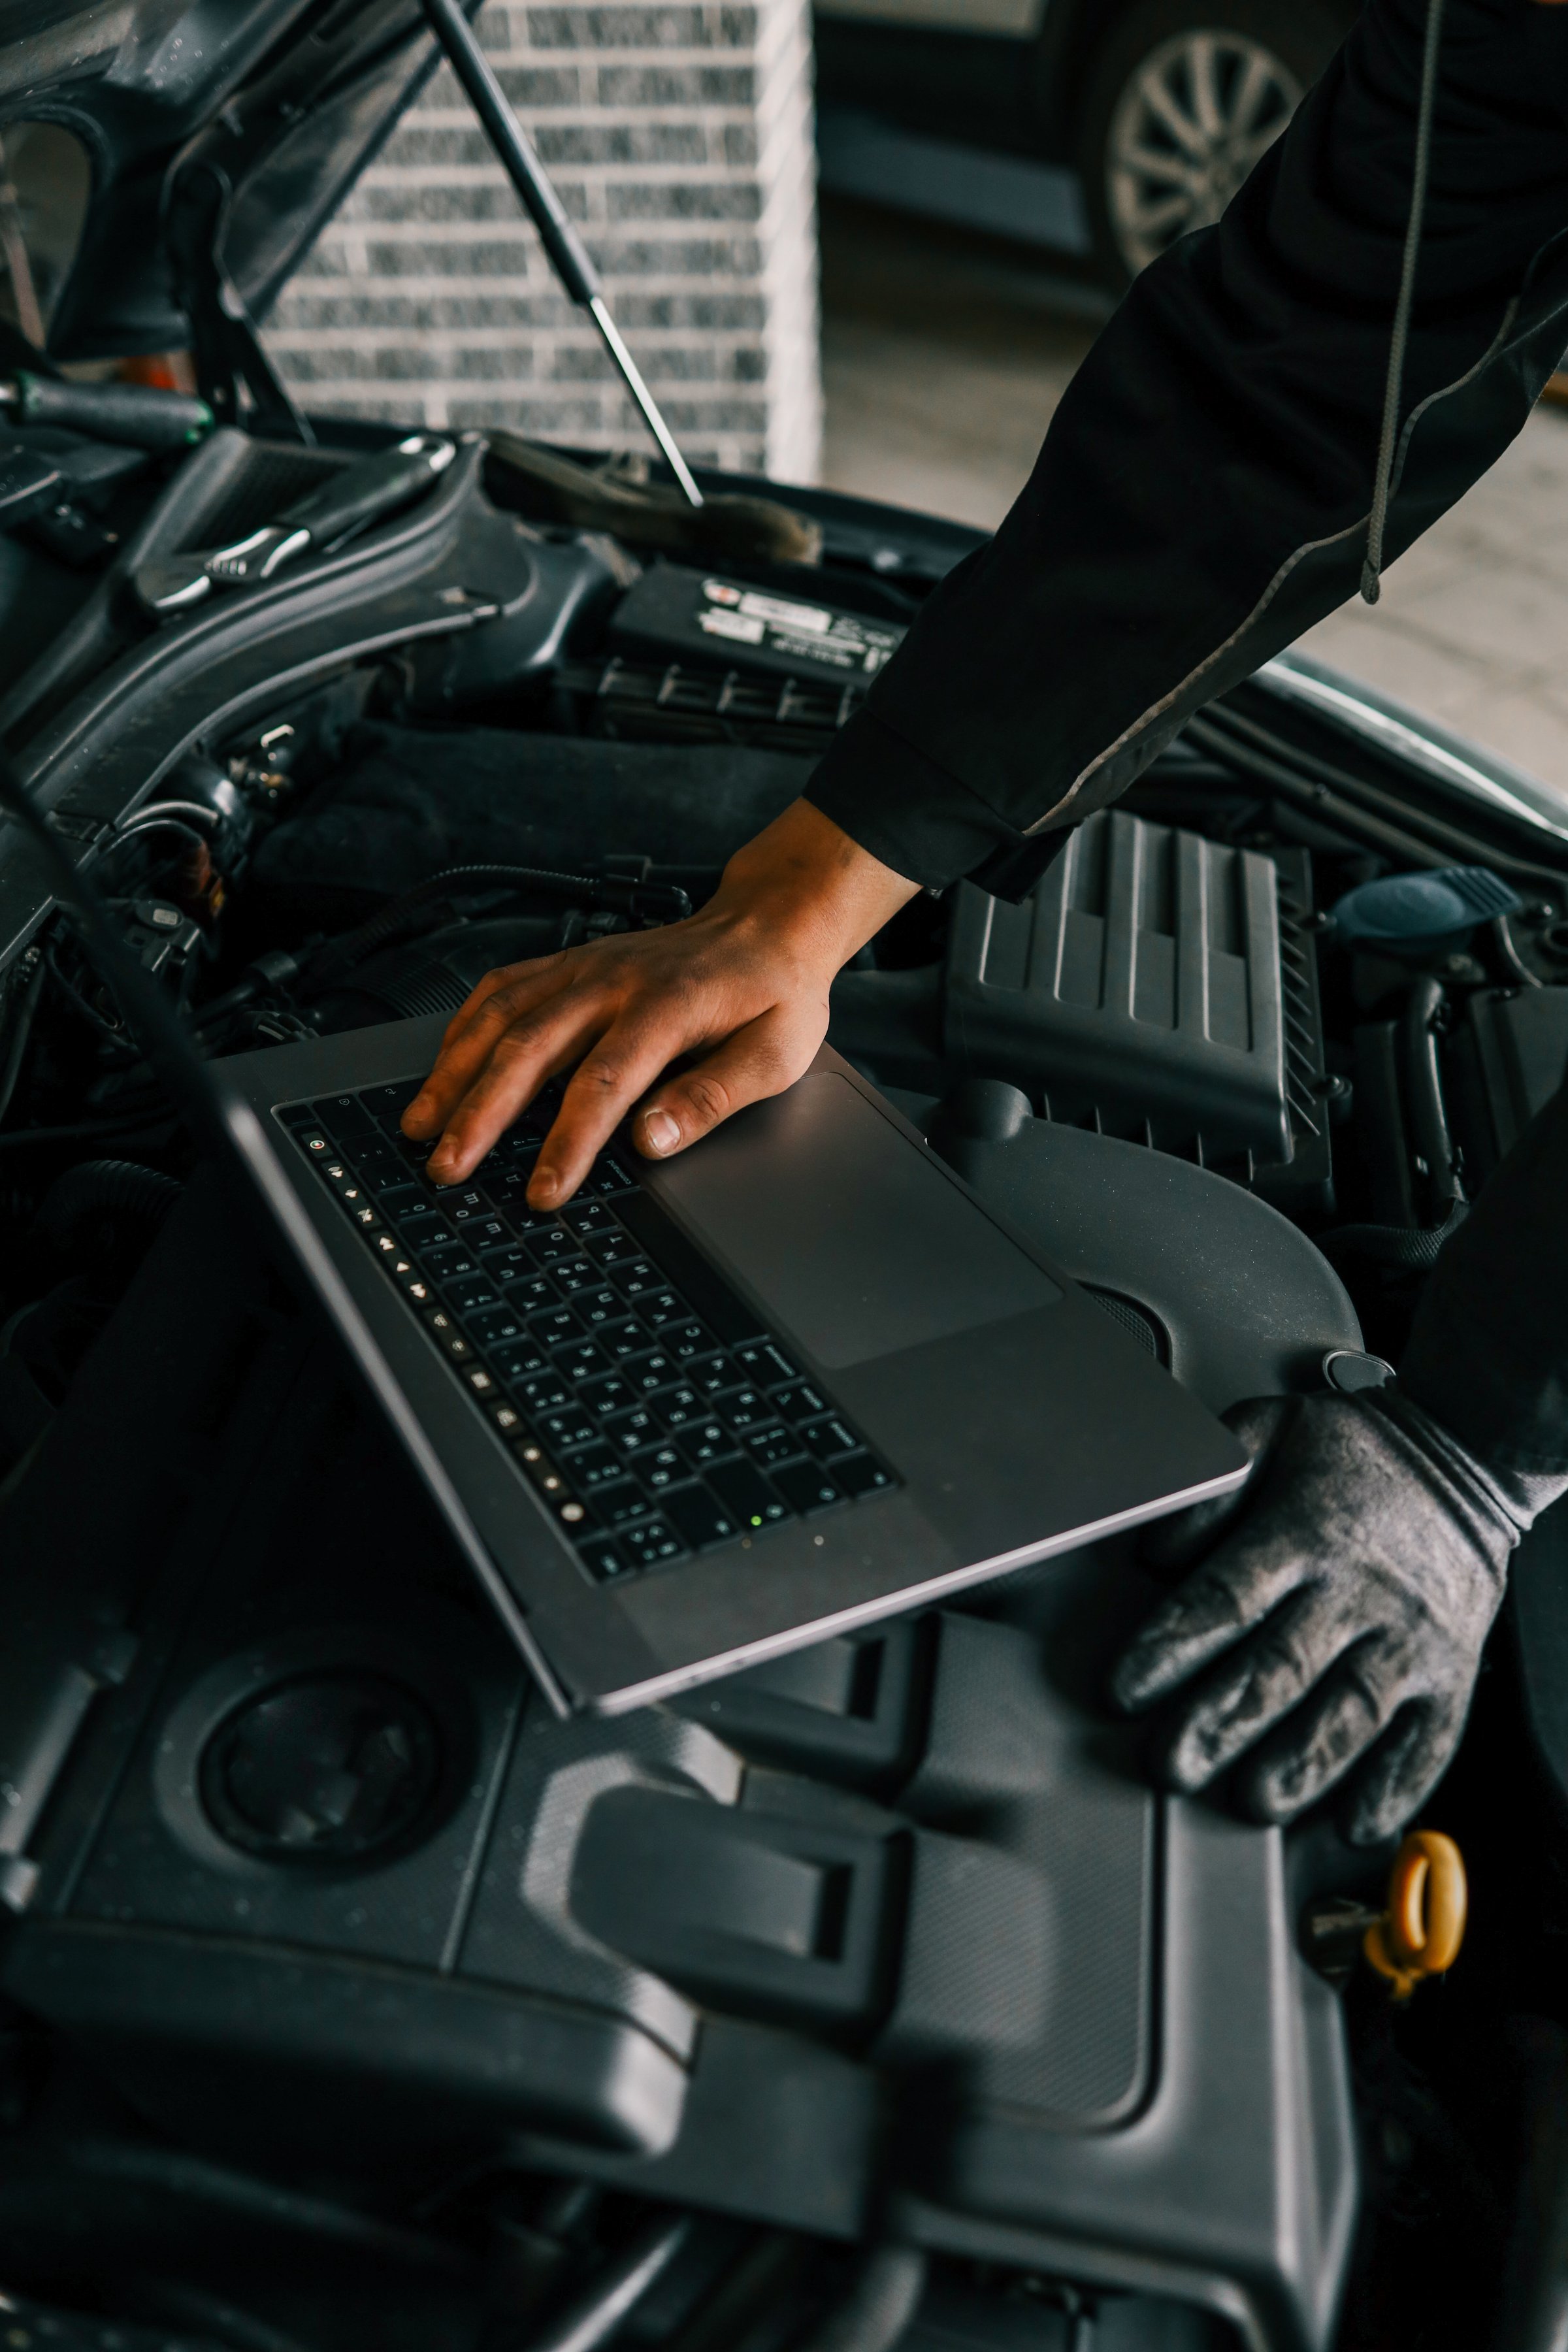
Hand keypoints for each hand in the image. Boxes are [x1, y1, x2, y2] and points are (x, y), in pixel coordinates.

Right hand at [401, 798, 918, 1205]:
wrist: (766, 925)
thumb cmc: (772, 995)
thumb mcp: (774, 1054)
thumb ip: (713, 1097)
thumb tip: (654, 1140)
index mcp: (667, 1006)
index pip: (603, 1083)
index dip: (567, 1143)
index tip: (542, 1192)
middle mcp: (612, 981)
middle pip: (529, 1049)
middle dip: (480, 1114)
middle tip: (448, 1168)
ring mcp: (583, 968)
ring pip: (500, 1016)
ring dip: (454, 1073)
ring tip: (420, 1127)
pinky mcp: (567, 963)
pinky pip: (500, 989)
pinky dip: (462, 1029)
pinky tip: (441, 1068)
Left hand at [1109, 1392, 1523, 1844]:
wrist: (1466, 1460)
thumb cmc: (1355, 1456)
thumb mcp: (1272, 1430)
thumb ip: (1210, 1484)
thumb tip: (1158, 1549)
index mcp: (1303, 1532)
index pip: (1226, 1597)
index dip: (1172, 1647)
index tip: (1125, 1687)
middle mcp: (1355, 1592)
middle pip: (1280, 1667)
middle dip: (1221, 1722)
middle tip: (1173, 1763)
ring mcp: (1407, 1638)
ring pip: (1350, 1713)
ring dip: (1301, 1764)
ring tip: (1254, 1799)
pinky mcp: (1450, 1673)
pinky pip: (1426, 1740)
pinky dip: (1394, 1786)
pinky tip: (1356, 1821)